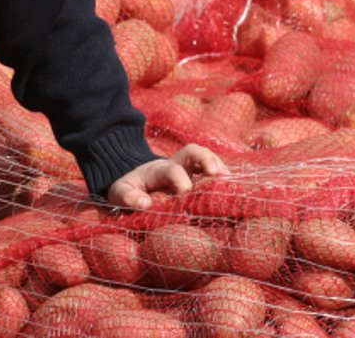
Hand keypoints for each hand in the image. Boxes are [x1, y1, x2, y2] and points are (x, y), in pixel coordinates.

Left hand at [105, 143, 227, 210]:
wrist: (136, 182)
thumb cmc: (130, 190)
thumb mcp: (120, 193)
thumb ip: (127, 197)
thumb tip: (144, 204)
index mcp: (157, 171)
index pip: (171, 169)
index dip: (179, 178)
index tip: (184, 191)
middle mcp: (176, 165)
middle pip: (193, 151)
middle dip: (206, 159)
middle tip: (217, 175)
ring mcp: (190, 170)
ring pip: (207, 158)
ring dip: (220, 167)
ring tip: (230, 182)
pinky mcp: (198, 177)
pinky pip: (214, 172)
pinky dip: (225, 179)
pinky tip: (234, 191)